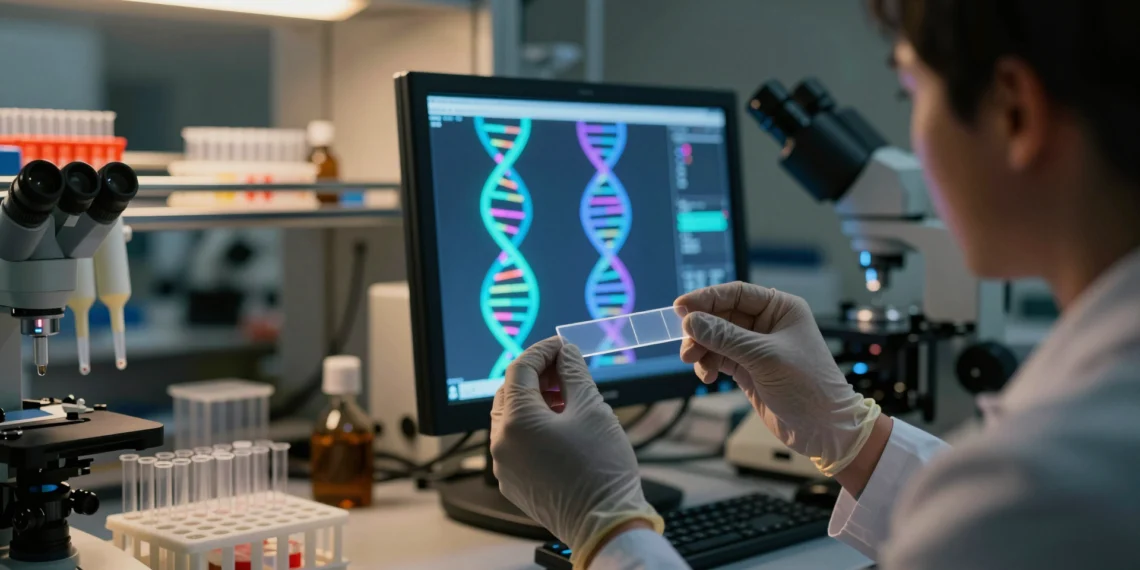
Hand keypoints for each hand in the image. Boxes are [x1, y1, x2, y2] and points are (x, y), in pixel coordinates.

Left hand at [490, 337, 663, 566]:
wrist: (605, 524)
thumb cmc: (600, 469)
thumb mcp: (591, 409)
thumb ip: (573, 374)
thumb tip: (566, 354)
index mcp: (516, 421)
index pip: (520, 369)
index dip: (543, 351)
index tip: (562, 347)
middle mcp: (500, 443)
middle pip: (510, 392)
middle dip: (536, 376)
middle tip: (565, 369)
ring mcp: (504, 465)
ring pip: (510, 419)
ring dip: (534, 402)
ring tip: (566, 399)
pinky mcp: (514, 482)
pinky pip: (515, 444)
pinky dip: (531, 428)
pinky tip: (559, 428)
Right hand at [674, 282, 880, 475]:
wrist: (824, 429)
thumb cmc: (808, 386)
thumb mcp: (765, 357)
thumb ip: (726, 337)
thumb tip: (690, 321)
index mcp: (780, 309)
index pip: (736, 293)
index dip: (707, 298)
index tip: (680, 308)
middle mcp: (767, 324)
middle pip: (721, 315)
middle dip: (701, 329)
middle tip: (686, 345)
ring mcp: (755, 347)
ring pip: (715, 338)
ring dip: (701, 348)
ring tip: (694, 363)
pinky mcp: (747, 369)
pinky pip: (717, 358)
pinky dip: (707, 364)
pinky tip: (706, 376)